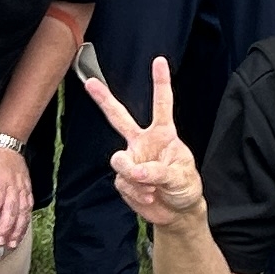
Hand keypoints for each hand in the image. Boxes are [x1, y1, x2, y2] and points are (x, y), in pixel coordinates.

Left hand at [0, 138, 36, 253]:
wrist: (7, 143)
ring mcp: (21, 188)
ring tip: (12, 244)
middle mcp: (11, 186)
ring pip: (22, 211)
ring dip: (17, 229)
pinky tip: (21, 232)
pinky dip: (26, 221)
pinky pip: (29, 207)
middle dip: (5, 229)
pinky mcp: (27, 189)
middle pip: (10, 210)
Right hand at [84, 56, 204, 226]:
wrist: (177, 212)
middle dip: (104, 99)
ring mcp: (131, 160)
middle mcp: (143, 142)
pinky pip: (123, 183)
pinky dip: (136, 193)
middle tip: (89, 81)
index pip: (162, 104)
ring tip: (152, 188)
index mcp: (163, 134)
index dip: (160, 83)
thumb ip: (157, 171)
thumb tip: (134, 169)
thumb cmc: (185, 187)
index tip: (159, 60)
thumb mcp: (180, 177)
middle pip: (119, 117)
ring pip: (120, 162)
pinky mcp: (123, 179)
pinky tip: (148, 197)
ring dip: (134, 177)